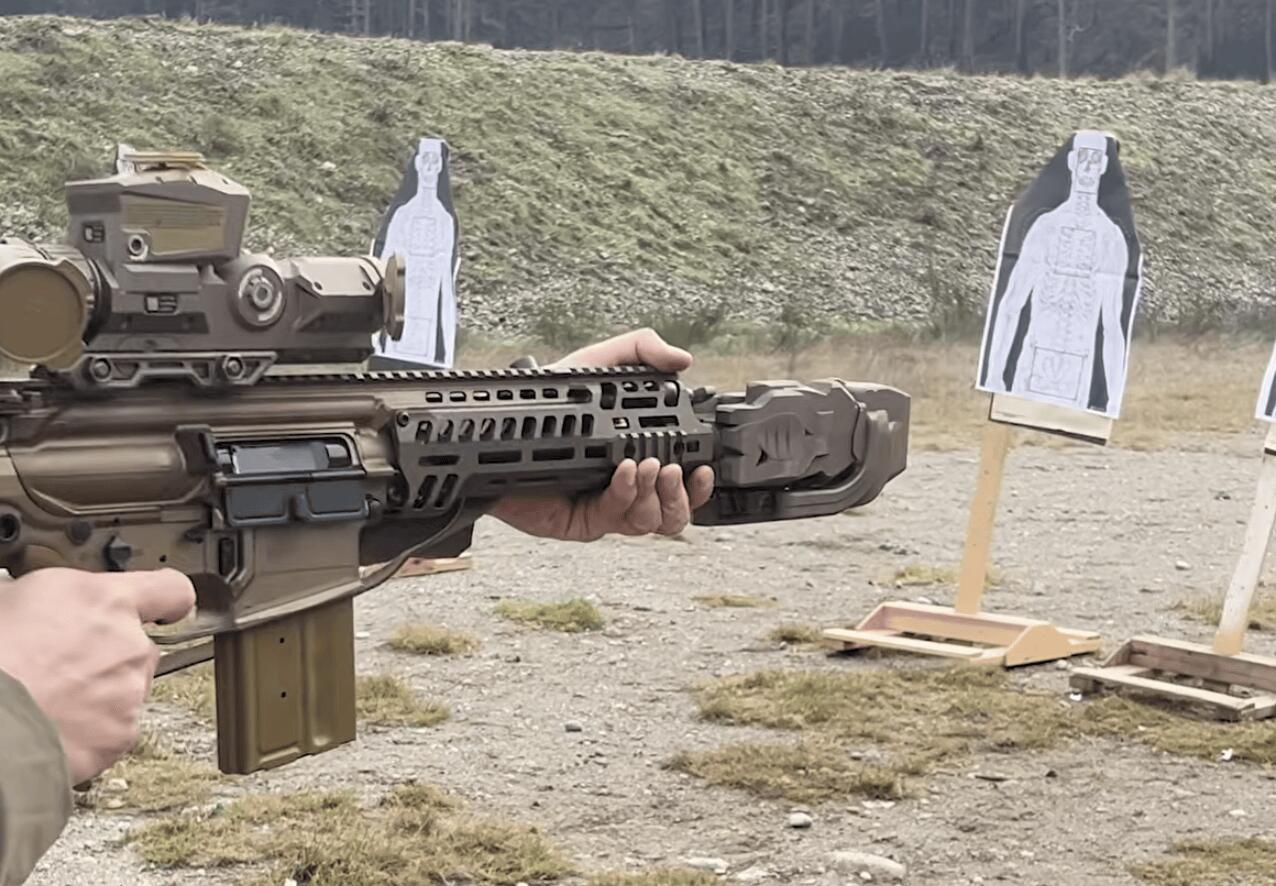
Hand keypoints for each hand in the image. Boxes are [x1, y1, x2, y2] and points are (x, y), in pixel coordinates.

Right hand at [0, 568, 195, 782]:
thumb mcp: (10, 600)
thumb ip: (54, 598)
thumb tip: (46, 603)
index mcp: (105, 601)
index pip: (171, 590)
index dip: (167, 600)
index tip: (164, 609)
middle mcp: (129, 643)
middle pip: (140, 646)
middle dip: (112, 656)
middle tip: (66, 666)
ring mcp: (129, 692)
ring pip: (128, 690)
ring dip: (101, 694)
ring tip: (51, 699)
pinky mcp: (120, 735)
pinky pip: (114, 730)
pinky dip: (91, 732)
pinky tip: (55, 726)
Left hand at [488, 329, 714, 540]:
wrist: (501, 428)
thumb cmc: (550, 400)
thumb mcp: (599, 362)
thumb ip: (641, 350)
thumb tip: (682, 359)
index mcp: (641, 453)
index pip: (685, 478)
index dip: (701, 481)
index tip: (704, 465)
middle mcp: (630, 485)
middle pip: (676, 511)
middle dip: (682, 493)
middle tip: (672, 467)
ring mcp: (610, 505)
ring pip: (655, 521)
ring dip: (659, 496)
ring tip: (649, 468)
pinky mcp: (587, 520)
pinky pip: (618, 517)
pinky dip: (626, 493)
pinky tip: (623, 472)